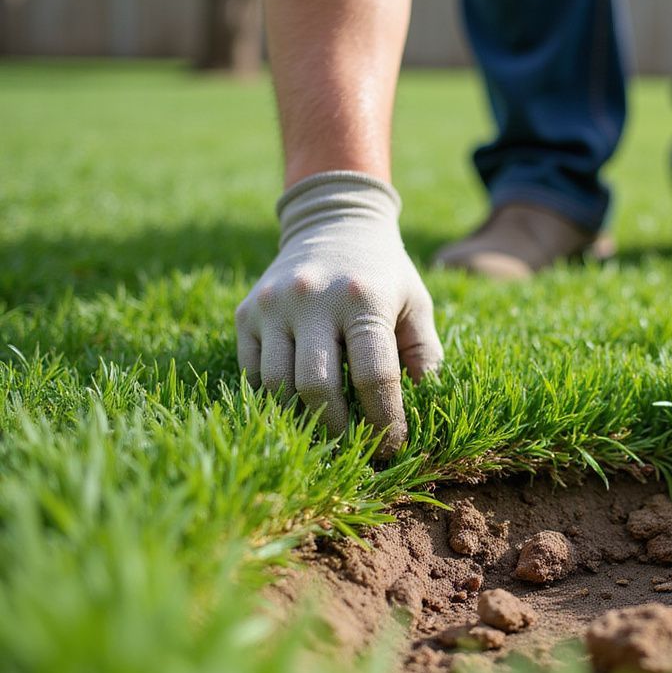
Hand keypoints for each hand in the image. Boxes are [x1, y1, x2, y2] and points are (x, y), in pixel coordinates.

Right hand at [235, 172, 442, 455]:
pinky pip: (252, 372)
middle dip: (337, 429)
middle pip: (317, 387)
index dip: (384, 420)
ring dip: (302, 420)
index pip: (374, 376)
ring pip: (278, 386)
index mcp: (364, 298)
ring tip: (326, 435)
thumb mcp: (416, 302)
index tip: (392, 445)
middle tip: (355, 450)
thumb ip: (424, 353)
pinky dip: (274, 399)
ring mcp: (273, 305)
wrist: (334, 222)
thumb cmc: (384, 273)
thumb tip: (421, 406)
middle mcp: (312, 299)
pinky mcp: (246, 312)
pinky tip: (299, 407)